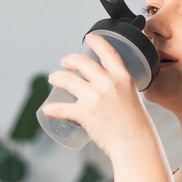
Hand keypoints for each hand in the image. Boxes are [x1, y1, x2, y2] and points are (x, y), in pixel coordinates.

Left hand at [41, 32, 154, 158]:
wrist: (134, 143)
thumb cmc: (135, 124)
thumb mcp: (132, 97)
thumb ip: (120, 88)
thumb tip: (110, 88)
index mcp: (122, 77)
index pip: (108, 51)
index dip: (96, 42)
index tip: (89, 38)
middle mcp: (107, 83)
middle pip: (82, 62)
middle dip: (70, 60)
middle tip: (65, 62)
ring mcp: (94, 97)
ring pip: (67, 80)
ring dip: (56, 77)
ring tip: (53, 78)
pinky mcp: (84, 113)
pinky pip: (61, 109)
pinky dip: (51, 109)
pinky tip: (46, 109)